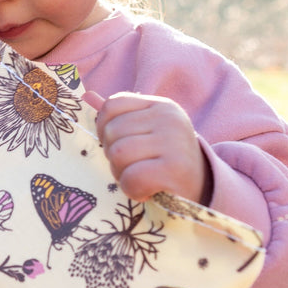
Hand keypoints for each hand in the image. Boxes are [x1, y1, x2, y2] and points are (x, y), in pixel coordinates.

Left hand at [84, 91, 210, 203]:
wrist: (203, 191)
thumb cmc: (166, 162)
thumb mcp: (145, 134)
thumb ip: (118, 116)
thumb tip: (85, 96)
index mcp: (161, 105)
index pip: (112, 106)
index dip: (105, 130)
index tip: (123, 146)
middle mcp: (169, 118)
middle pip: (111, 132)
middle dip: (115, 157)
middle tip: (136, 168)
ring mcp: (174, 141)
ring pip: (118, 154)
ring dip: (122, 175)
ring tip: (141, 179)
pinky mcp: (174, 168)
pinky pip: (131, 177)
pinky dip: (133, 190)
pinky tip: (147, 191)